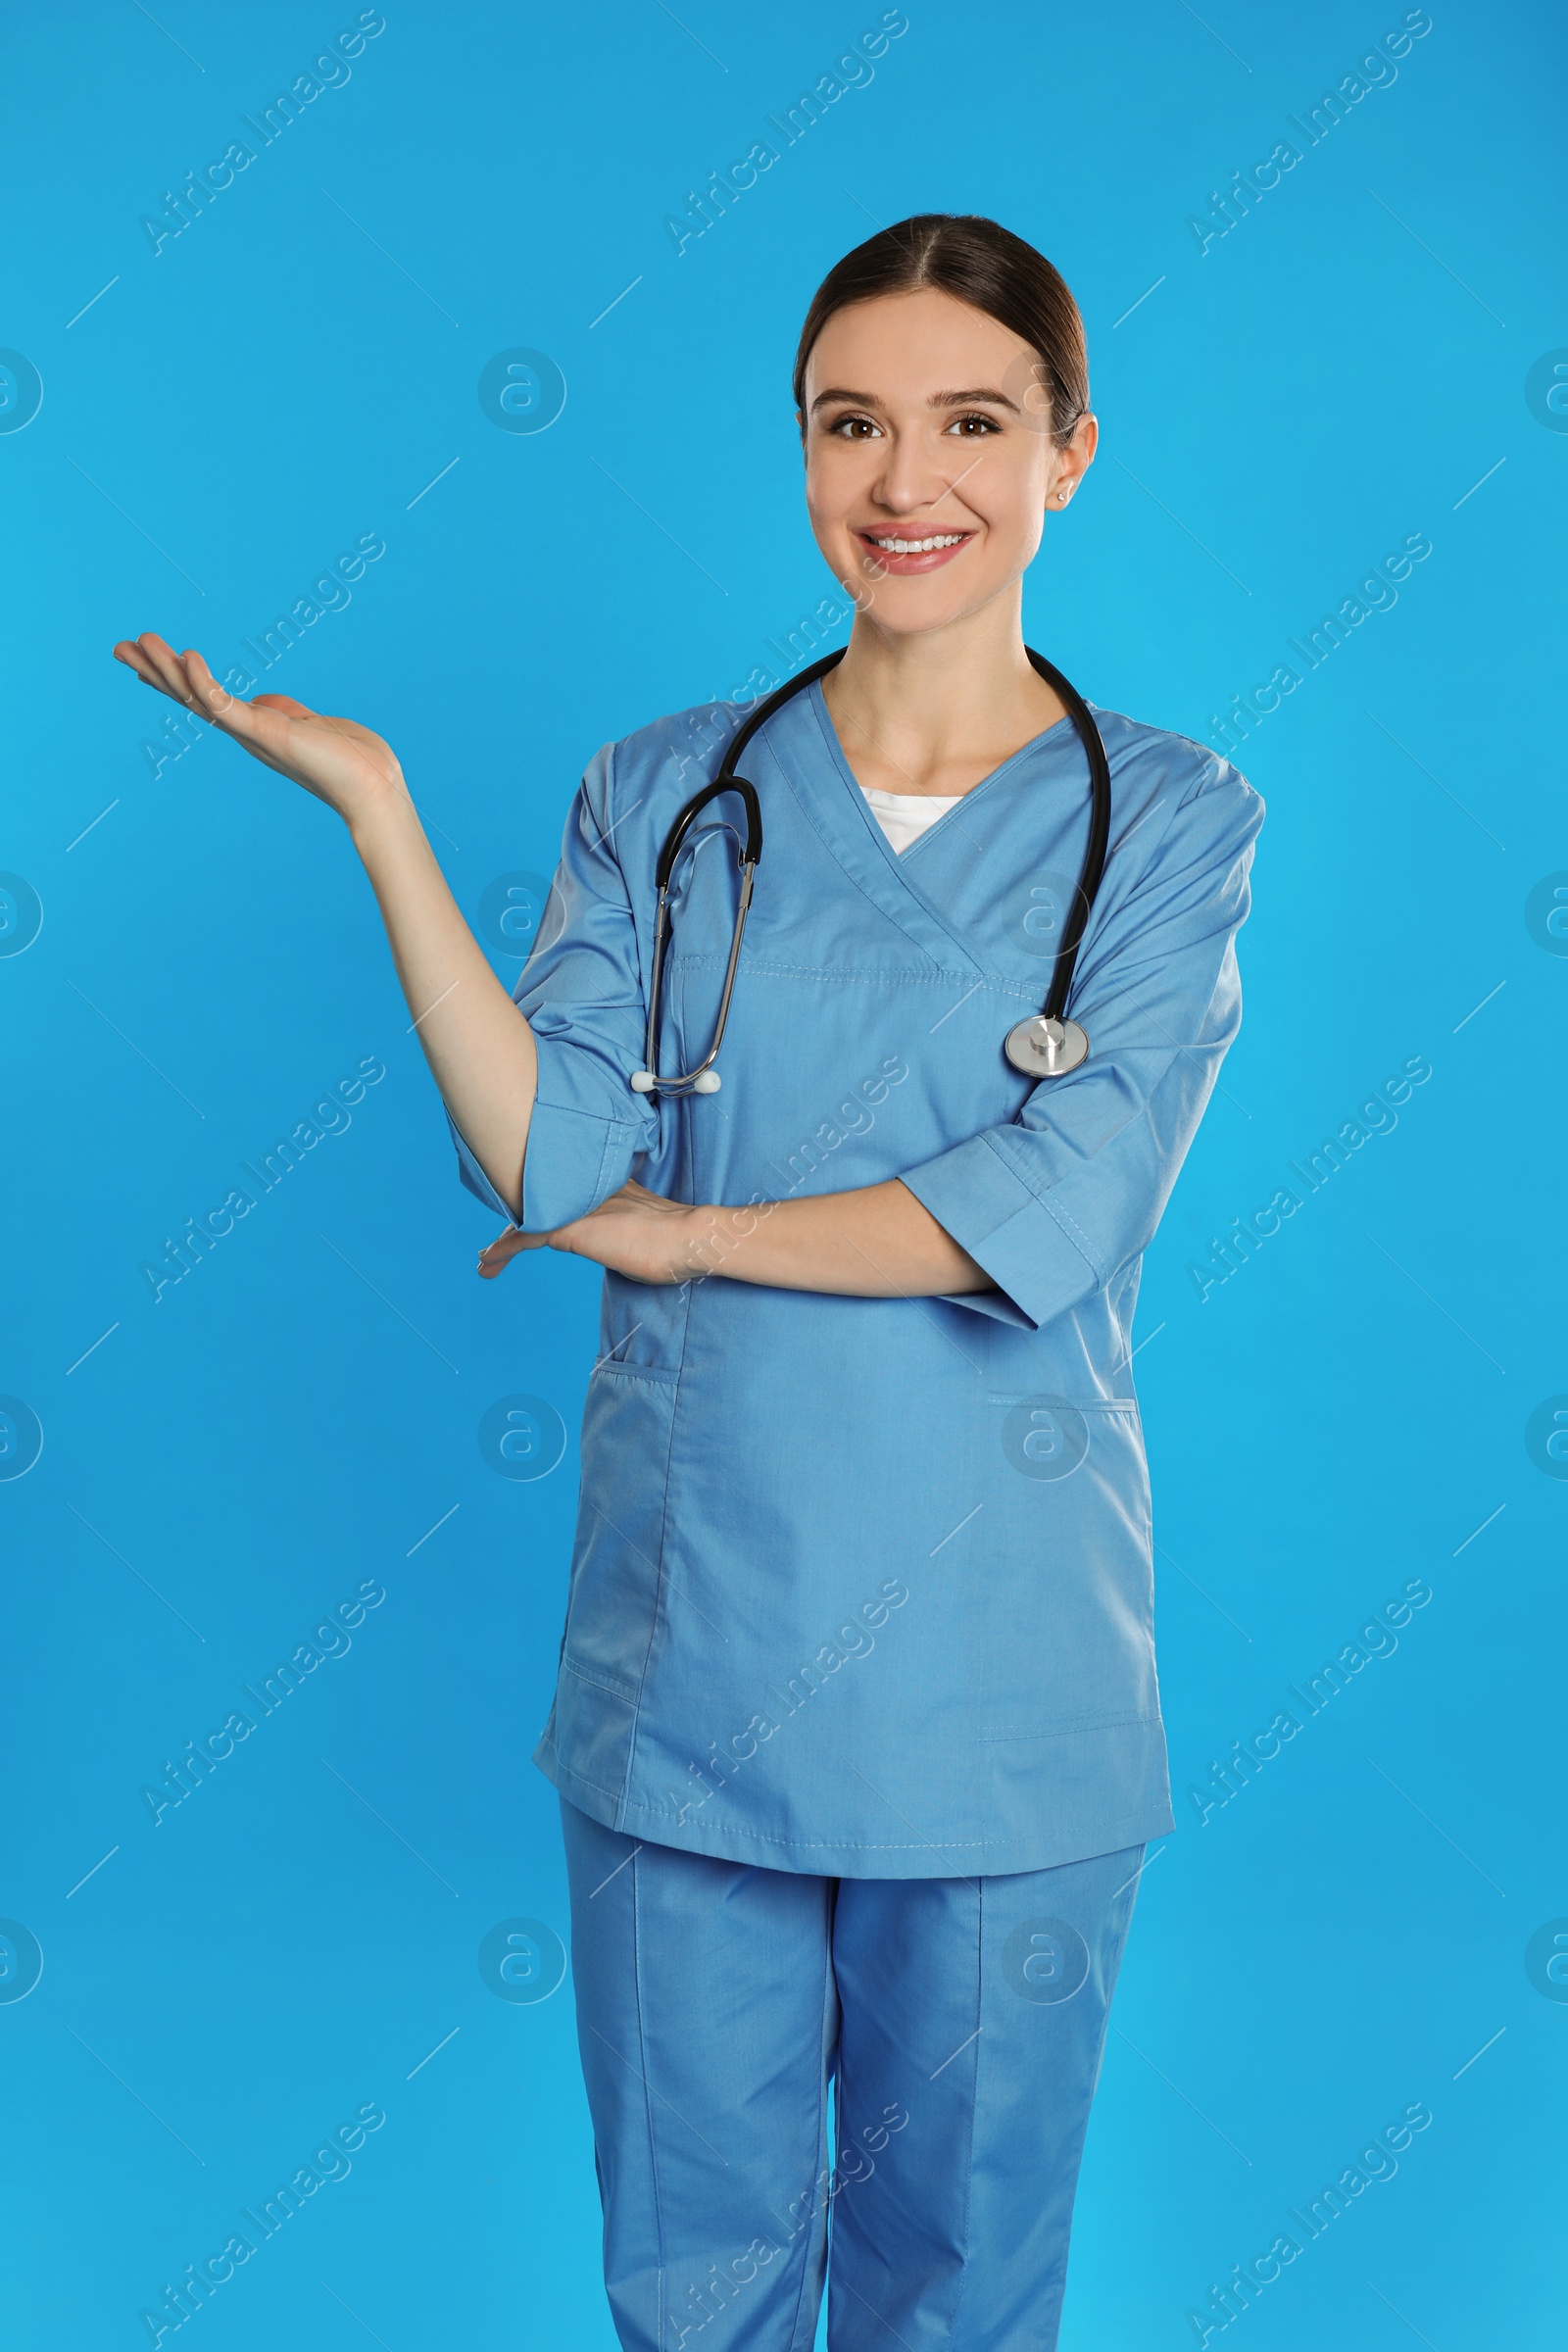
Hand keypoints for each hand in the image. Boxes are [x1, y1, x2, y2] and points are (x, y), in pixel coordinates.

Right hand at [112, 632, 405, 828]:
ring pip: (197, 698)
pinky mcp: (265, 732)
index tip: (143, 657)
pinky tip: (189, 656)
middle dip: (154, 672)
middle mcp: (245, 733)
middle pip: (188, 697)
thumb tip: (264, 702)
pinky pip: (226, 705)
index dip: (172, 678)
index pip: (202, 698)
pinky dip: (205, 682)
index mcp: (253, 727)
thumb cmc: (348, 757)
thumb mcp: (306, 722)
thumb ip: (281, 711)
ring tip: (142, 642)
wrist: (373, 786)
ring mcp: (253, 733)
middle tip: (121, 647)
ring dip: (167, 670)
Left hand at [477, 1179, 713, 1284]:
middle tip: (497, 1241)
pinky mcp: (569, 1229)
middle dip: (516, 1214)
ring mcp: (576, 1208)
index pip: (565, 1192)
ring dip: (503, 1241)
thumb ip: (627, 1227)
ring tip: (484, 1259)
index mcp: (607, 1187)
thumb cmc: (677, 1240)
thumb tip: (625, 1240)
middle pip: (539, 1200)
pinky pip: (524, 1237)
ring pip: (526, 1216)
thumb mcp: (645, 1227)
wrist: (688, 1236)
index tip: (530, 1213)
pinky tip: (487, 1262)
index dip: (544, 1202)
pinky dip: (502, 1250)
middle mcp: (586, 1192)